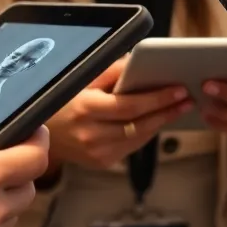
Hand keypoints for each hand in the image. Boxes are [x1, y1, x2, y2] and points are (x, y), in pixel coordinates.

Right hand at [44, 58, 193, 172]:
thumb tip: (143, 64)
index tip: (178, 89)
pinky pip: (131, 146)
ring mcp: (95, 153)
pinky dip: (146, 132)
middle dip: (167, 110)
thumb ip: (114, 70)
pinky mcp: (100, 162)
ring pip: (139, 138)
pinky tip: (158, 120)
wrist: (39, 130)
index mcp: (86, 109)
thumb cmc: (64, 96)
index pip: (130, 106)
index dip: (157, 98)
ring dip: (161, 122)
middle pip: (139, 124)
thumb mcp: (83, 77)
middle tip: (187, 98)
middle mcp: (90, 135)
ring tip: (179, 107)